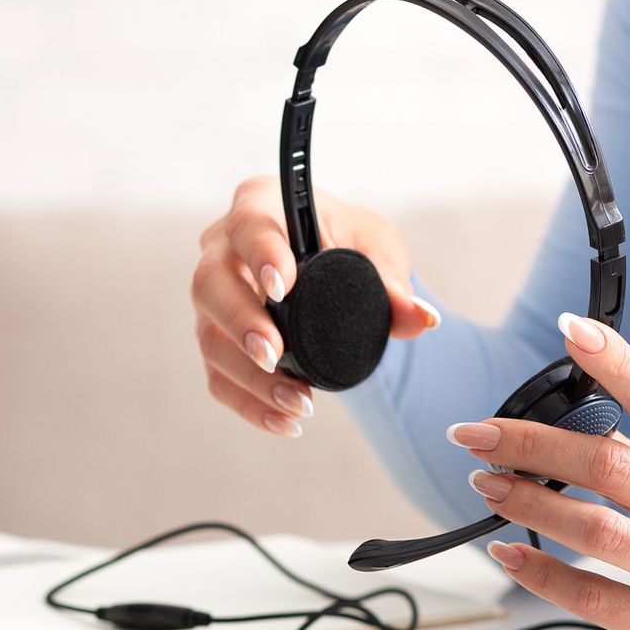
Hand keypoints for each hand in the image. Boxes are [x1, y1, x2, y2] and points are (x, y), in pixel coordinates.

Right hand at [191, 176, 439, 436]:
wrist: (329, 262)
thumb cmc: (345, 241)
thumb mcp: (377, 249)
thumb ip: (394, 282)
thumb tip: (420, 318)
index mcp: (260, 206)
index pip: (249, 226)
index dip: (261, 255)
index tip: (282, 287)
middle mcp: (222, 249)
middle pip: (210, 285)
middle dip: (241, 323)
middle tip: (274, 355)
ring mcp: (214, 299)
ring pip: (210, 338)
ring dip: (250, 377)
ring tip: (299, 402)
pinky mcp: (217, 339)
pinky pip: (218, 376)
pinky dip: (249, 404)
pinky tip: (285, 423)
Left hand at [450, 313, 629, 629]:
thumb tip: (572, 420)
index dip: (616, 363)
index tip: (570, 330)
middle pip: (609, 465)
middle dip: (531, 443)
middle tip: (476, 433)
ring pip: (596, 530)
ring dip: (528, 502)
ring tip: (486, 485)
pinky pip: (592, 597)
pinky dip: (541, 572)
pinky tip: (509, 552)